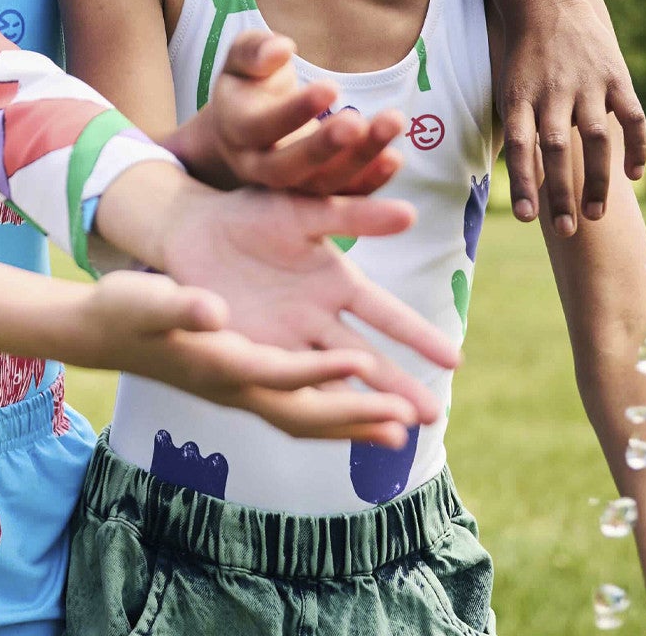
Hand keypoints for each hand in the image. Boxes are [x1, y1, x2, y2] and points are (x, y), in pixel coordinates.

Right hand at [67, 270, 424, 444]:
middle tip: (407, 421)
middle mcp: (235, 387)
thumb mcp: (148, 298)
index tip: (361, 363)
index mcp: (216, 365)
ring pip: (305, 418)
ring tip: (402, 431)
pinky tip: (358, 411)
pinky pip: (296, 407)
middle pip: (302, 412)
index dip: (319, 371)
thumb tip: (213, 309)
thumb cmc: (124, 310)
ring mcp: (240, 391)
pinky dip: (332, 413)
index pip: (276, 374)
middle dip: (355, 416)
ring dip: (353, 424)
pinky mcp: (242, 382)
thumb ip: (181, 304)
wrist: (104, 331)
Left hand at [131, 173, 459, 416]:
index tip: (454, 361)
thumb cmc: (251, 211)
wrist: (192, 228)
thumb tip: (410, 213)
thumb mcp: (305, 210)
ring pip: (333, 379)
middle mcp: (319, 317)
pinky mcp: (255, 351)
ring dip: (362, 405)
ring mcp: (288, 338)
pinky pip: (288, 382)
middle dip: (398, 388)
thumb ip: (354, 214)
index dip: (418, 336)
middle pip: (367, 358)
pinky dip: (314, 402)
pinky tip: (335, 426)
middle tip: (434, 418)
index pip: (386, 314)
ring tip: (396, 435)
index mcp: (335, 280)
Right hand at [193, 31, 405, 195]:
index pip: (261, 126)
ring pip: (320, 184)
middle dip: (324, 147)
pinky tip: (394, 157)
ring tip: (392, 122)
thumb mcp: (241, 59)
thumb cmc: (249, 80)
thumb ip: (254, 50)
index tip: (331, 87)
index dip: (295, 111)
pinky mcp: (313, 193)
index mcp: (235, 129)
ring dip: (359, 159)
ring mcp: (286, 186)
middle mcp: (256, 165)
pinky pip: (341, 194)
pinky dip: (369, 180)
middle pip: (287, 167)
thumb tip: (281, 49)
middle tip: (358, 122)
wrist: (246, 123)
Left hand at [498, 0, 645, 232]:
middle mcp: (553, 91)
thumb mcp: (508, 87)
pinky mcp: (614, 75)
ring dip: (597, 180)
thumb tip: (520, 180)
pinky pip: (631, 116)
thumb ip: (517, 128)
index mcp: (520, 96)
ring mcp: (586, 83)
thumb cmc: (523, 57)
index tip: (527, 219)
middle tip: (566, 231)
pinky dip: (635, 147)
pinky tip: (633, 177)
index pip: (519, 147)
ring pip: (595, 139)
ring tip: (595, 215)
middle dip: (561, 193)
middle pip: (556, 149)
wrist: (545, 1)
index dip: (523, 183)